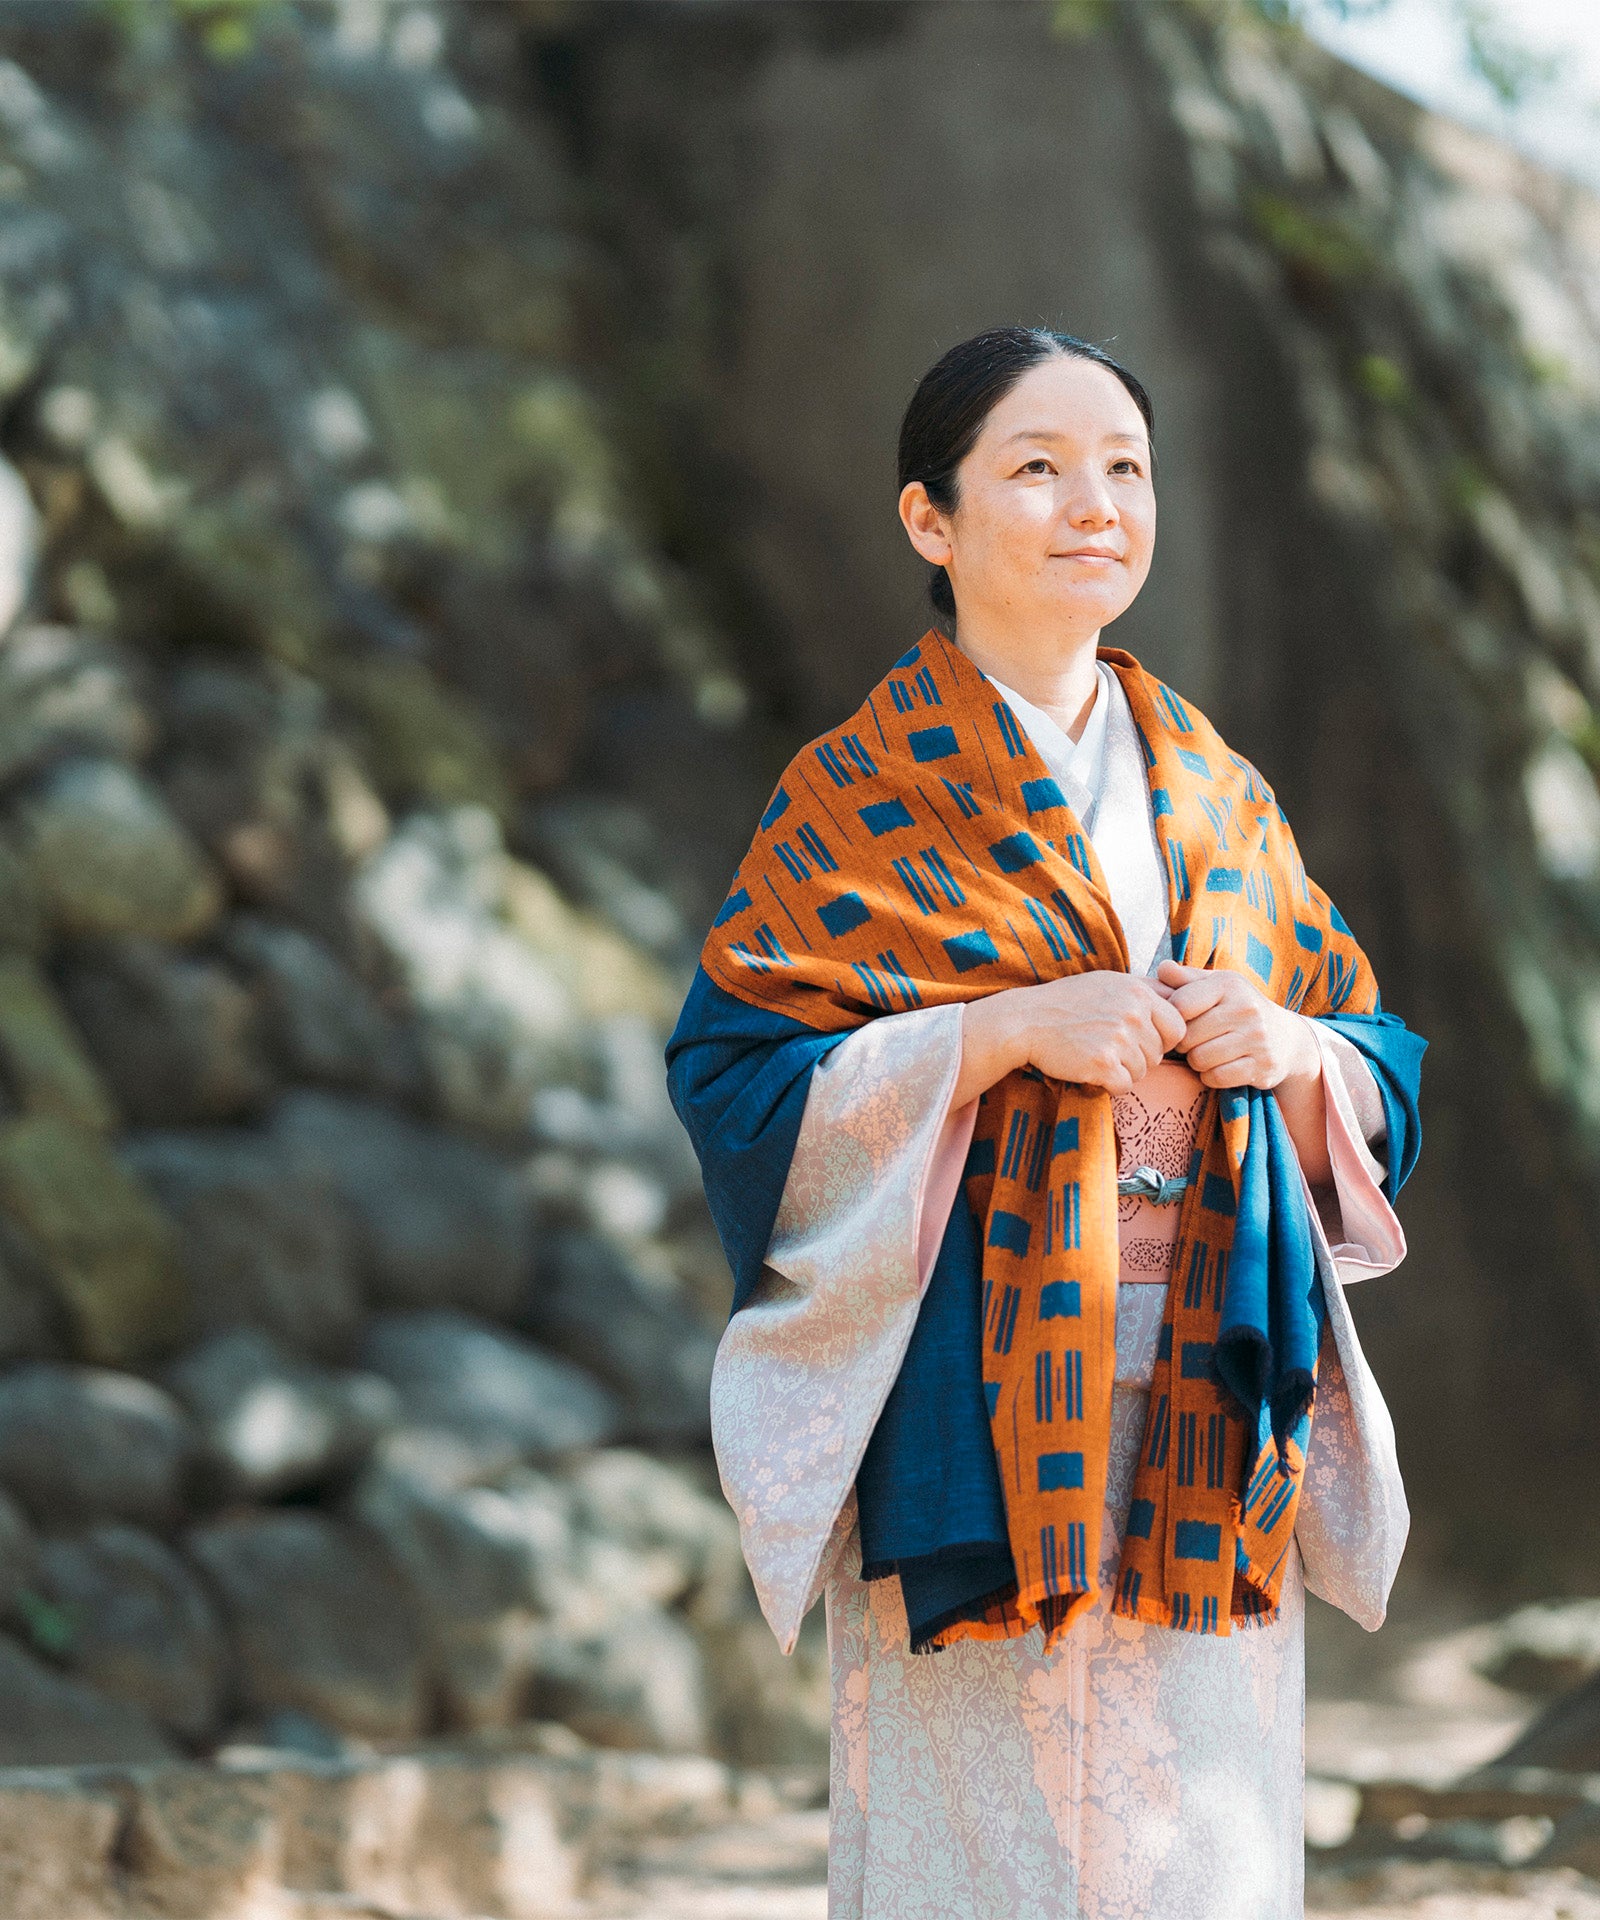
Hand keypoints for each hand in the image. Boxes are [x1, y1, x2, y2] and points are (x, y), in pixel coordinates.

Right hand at [956, 971, 1186, 1103]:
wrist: (1026, 1021)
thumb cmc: (1066, 1002)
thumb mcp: (1107, 981)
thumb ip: (1144, 988)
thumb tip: (1177, 992)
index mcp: (1138, 992)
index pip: (1178, 1027)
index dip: (1163, 1040)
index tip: (1141, 1042)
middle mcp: (1133, 1012)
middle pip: (1159, 1054)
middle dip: (1139, 1058)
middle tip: (1110, 1049)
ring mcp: (1118, 1038)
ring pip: (1143, 1072)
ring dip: (1122, 1071)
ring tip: (1095, 1056)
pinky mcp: (1103, 1063)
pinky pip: (1124, 1086)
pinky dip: (1109, 1085)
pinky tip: (1090, 1070)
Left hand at [1155, 959, 1318, 1090]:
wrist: (1285, 1038)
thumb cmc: (1238, 1007)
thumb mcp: (1216, 986)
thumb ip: (1186, 979)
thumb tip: (1162, 969)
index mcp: (1229, 985)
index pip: (1181, 1005)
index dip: (1173, 1018)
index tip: (1181, 1021)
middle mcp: (1246, 1009)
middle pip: (1188, 1037)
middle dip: (1184, 1044)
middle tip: (1194, 1042)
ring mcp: (1257, 1038)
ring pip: (1200, 1059)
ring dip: (1197, 1062)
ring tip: (1207, 1053)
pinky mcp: (1262, 1066)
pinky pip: (1217, 1077)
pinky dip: (1211, 1077)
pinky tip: (1219, 1067)